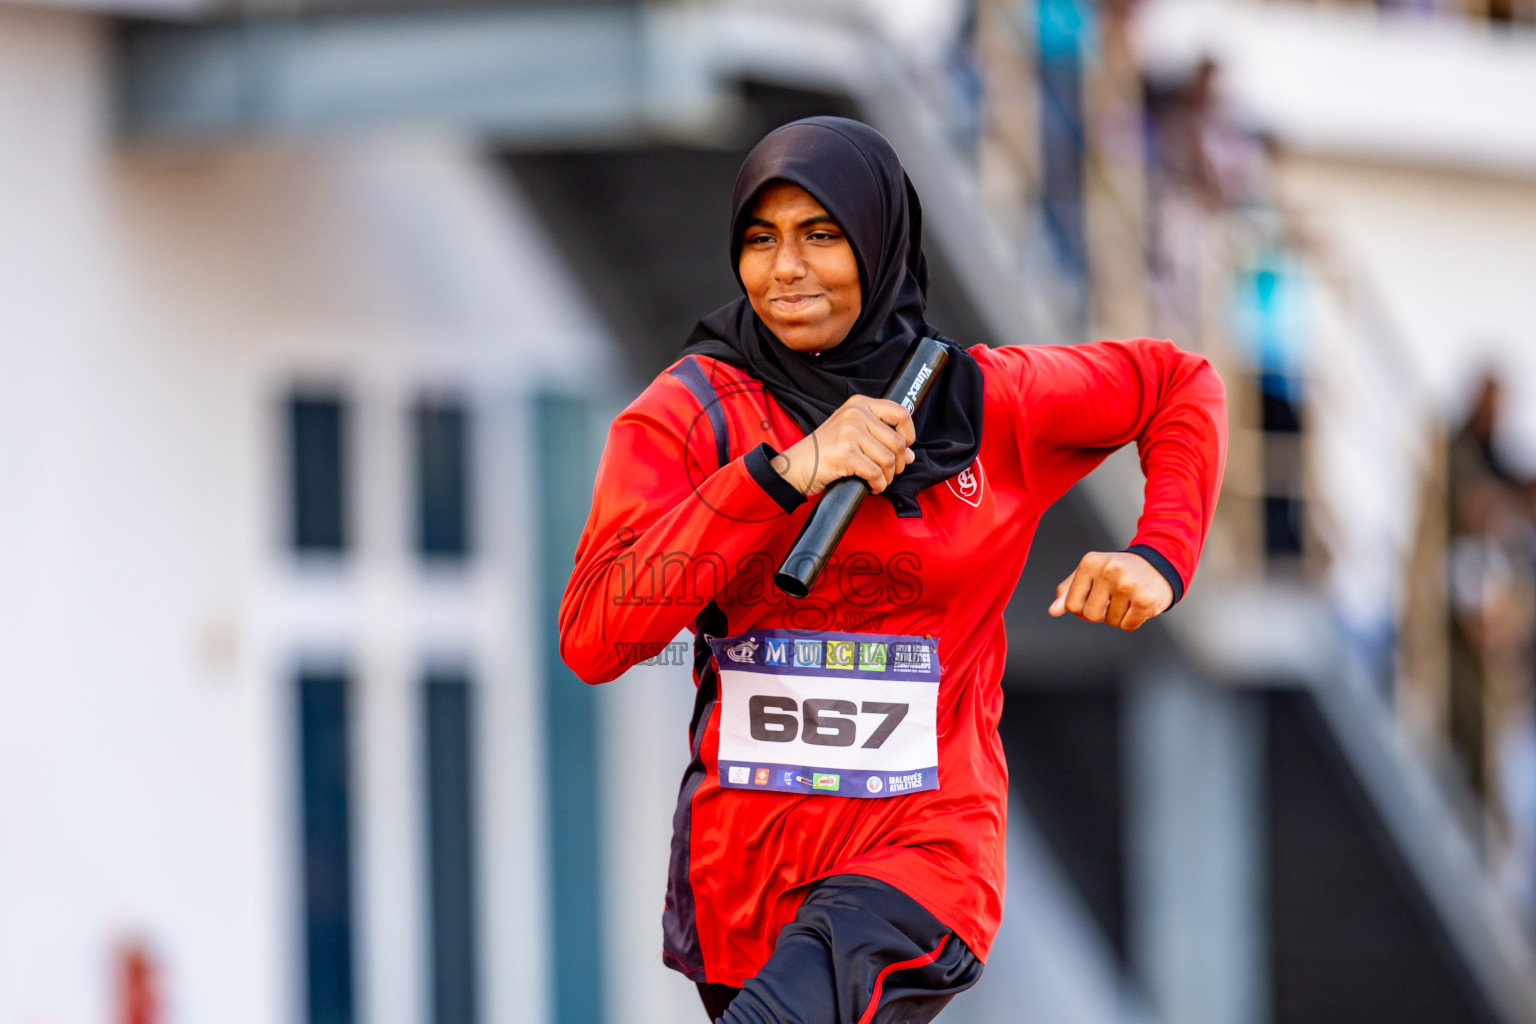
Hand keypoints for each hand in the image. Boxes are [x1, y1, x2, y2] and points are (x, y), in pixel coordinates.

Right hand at [772, 395, 915, 496]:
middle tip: (888, 472)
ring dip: (888, 476)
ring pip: (889, 459)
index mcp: (859, 404)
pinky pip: (876, 473)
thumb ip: (880, 437)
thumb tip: (911, 455)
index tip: (905, 447)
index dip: (909, 433)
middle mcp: (855, 414)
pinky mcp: (846, 453)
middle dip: (898, 463)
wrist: (795, 466)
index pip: (900, 412)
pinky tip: (871, 486)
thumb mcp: (851, 432)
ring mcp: (850, 433)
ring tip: (878, 480)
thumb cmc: (824, 451)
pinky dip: (878, 485)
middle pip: (898, 441)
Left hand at [1048, 551, 1172, 631]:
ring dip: (1118, 616)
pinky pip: (1128, 626)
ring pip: (1110, 622)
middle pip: (1090, 615)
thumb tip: (1053, 611)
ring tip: (1128, 597)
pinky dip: (1132, 620)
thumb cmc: (1118, 571)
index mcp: (1090, 562)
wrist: (1158, 565)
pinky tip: (1138, 603)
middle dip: (1100, 613)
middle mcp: (1108, 570)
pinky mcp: (1145, 600)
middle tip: (1113, 598)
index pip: (1071, 604)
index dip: (1081, 608)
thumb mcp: (1090, 573)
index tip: (1094, 598)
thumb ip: (1069, 591)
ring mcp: (1128, 584)